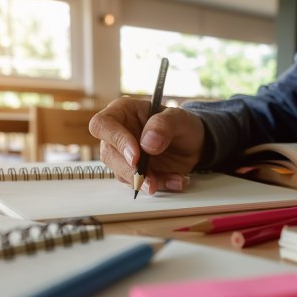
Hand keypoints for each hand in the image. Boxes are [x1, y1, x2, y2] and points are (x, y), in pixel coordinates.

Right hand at [89, 97, 204, 194]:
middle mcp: (118, 134)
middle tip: (151, 179)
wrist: (194, 144)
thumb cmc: (181, 124)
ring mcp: (123, 156)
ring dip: (146, 181)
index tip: (136, 156)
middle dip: (130, 170)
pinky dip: (159, 185)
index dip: (116, 141)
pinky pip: (139, 184)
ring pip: (121, 174)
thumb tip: (147, 143)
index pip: (102, 125)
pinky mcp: (133, 173)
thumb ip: (163, 125)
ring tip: (174, 179)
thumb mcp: (179, 118)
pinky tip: (176, 180)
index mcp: (122, 112)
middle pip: (108, 155)